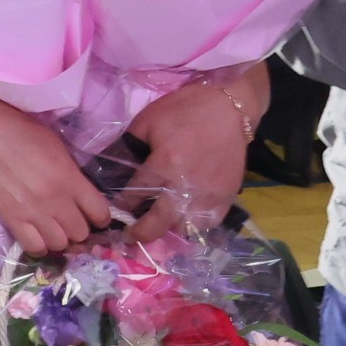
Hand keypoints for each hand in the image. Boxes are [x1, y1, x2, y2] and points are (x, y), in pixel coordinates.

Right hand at [0, 92, 120, 256]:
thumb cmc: (22, 133)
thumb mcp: (58, 147)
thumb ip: (73, 174)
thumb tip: (82, 194)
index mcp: (70, 178)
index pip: (100, 213)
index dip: (100, 218)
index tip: (94, 216)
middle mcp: (56, 200)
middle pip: (81, 233)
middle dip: (79, 229)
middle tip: (70, 221)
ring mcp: (33, 212)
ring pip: (60, 244)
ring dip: (59, 238)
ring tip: (52, 229)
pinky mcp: (12, 219)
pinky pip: (35, 247)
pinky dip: (40, 246)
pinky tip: (37, 235)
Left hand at [119, 64, 266, 243]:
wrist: (230, 109)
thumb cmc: (186, 110)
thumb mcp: (148, 120)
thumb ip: (130, 145)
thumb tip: (115, 167)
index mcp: (165, 164)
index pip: (136, 194)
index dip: (123, 206)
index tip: (116, 212)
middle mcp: (186, 185)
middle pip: (160, 222)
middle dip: (142, 233)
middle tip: (131, 237)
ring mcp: (209, 195)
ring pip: (185, 228)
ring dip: (169, 230)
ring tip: (159, 226)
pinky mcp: (226, 197)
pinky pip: (207, 223)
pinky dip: (193, 226)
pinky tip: (184, 219)